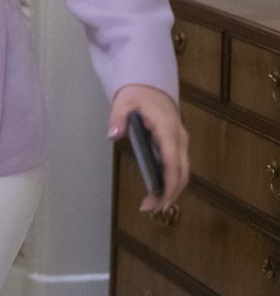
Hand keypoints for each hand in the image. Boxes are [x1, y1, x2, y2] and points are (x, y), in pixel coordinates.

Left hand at [110, 84, 188, 211]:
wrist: (151, 87)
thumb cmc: (137, 95)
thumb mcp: (123, 103)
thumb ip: (117, 118)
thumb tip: (113, 134)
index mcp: (168, 130)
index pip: (173, 162)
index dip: (169, 184)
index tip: (161, 200)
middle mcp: (179, 139)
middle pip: (182, 172)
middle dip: (170, 193)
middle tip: (151, 209)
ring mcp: (179, 143)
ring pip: (183, 172)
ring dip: (171, 190)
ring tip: (152, 205)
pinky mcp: (176, 146)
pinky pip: (177, 167)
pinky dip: (171, 181)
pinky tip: (157, 191)